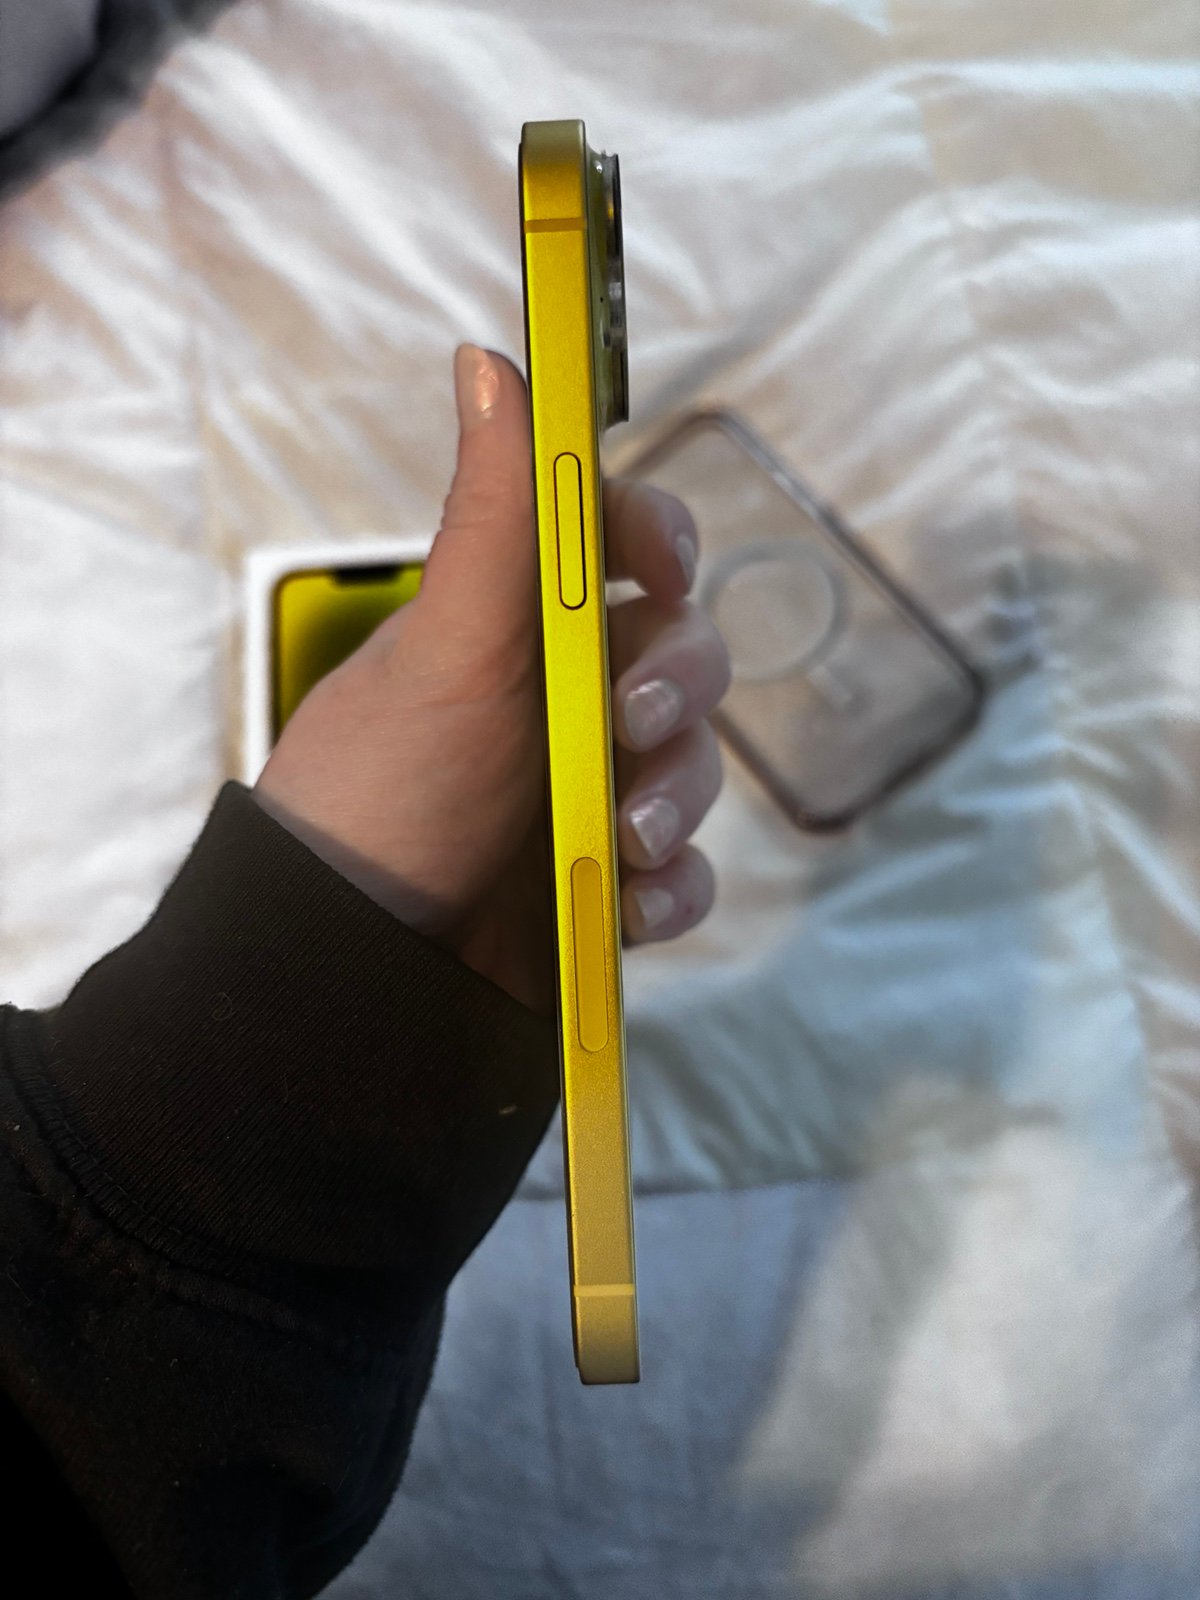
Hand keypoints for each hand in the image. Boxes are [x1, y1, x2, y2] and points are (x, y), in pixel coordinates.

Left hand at [252, 344, 731, 1019]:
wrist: (357, 964)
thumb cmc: (386, 787)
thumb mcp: (448, 644)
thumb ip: (492, 512)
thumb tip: (491, 356)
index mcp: (521, 626)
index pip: (623, 548)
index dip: (659, 541)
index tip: (661, 565)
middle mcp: (564, 698)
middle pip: (685, 654)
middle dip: (680, 686)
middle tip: (631, 720)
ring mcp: (591, 788)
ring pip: (697, 764)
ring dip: (679, 796)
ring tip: (625, 840)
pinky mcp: (609, 880)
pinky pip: (688, 873)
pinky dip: (676, 889)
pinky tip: (632, 906)